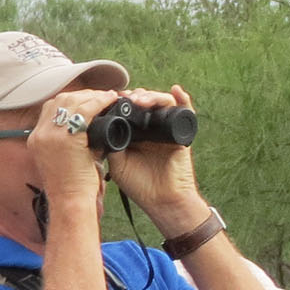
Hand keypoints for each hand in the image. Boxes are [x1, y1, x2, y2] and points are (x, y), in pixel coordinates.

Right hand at [29, 86, 127, 206]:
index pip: (50, 107)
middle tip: (102, 97)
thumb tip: (89, 123)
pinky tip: (111, 101)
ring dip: (93, 96)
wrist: (70, 201)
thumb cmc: (72, 184)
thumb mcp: (64, 157)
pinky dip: (100, 102)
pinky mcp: (66, 138)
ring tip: (109, 97)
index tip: (89, 101)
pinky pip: (86, 109)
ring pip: (72, 101)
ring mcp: (50, 135)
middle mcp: (39, 134)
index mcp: (36, 139)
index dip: (71, 100)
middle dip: (83, 95)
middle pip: (60, 100)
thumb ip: (69, 139)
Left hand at [106, 86, 209, 232]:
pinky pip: (185, 111)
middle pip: (145, 103)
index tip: (109, 99)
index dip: (120, 103)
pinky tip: (175, 89)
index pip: (128, 111)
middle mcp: (150, 129)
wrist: (162, 200)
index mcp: (134, 134)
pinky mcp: (181, 133)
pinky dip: (182, 98)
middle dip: (135, 97)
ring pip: (162, 103)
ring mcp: (166, 129)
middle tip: (124, 98)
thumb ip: (112, 145)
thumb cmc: (140, 185)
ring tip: (140, 100)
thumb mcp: (118, 164)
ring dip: (151, 97)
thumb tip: (105, 125)